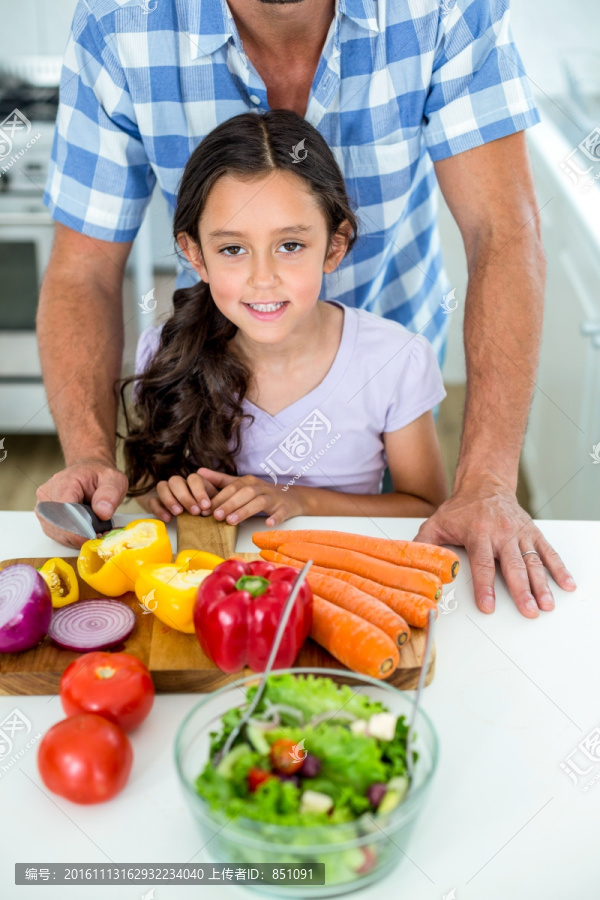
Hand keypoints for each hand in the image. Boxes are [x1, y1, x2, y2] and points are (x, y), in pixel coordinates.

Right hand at [35, 457, 127, 548]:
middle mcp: (47, 495)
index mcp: (64, 483)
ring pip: (58, 534)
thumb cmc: (99, 476)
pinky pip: (58, 535)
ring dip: (78, 538)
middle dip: (82, 536)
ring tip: (95, 530)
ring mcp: (43, 508)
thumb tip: (103, 512)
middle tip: (102, 533)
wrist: (89, 472)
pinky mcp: (45, 518)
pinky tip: (85, 531)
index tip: (97, 535)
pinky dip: (73, 537)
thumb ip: (110, 494)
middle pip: (60, 527)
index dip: (81, 530)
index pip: (65, 513)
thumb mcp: (113, 479)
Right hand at [137, 471, 219, 521]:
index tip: (206, 506)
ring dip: (170, 499)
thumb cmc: (203, 511)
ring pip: (162, 486)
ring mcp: (165, 492)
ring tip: (179, 513)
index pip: (194, 478)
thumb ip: (213, 505)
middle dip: (185, 496)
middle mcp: (178, 484)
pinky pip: (152, 501)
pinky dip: (159, 509)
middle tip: (194, 512)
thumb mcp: (212, 506)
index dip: (199, 491)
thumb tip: (212, 509)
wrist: (189, 517)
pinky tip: (168, 518)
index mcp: (193, 483)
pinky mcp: (155, 501)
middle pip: (176, 480)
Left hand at [197, 467, 304, 525]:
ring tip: (231, 521)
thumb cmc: (262, 493)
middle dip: (229, 504)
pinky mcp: (285, 508)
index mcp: (248, 481)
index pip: (232, 487)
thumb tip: (199, 472)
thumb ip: (221, 480)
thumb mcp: (242, 484)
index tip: (205, 509)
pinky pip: (281, 512)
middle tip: (216, 516)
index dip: (218, 497)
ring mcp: (274, 498)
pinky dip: (275, 517)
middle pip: (244, 493)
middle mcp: (260, 487)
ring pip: (259, 502)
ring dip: (245, 511)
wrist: (292, 498)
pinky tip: (268, 524)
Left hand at [413, 473, 576, 617]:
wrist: (485, 484)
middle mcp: (502, 534)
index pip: (483, 565)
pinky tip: (565, 584)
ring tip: (546, 604)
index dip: (485, 587)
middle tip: (529, 610)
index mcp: (479, 534)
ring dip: (541, 585)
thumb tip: (412, 562)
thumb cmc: (462, 508)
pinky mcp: (532, 533)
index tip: (489, 606)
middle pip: (513, 567)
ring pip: (533, 562)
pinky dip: (558, 568)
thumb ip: (424, 544)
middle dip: (522, 590)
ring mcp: (519, 534)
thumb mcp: (437, 522)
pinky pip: (547, 552)